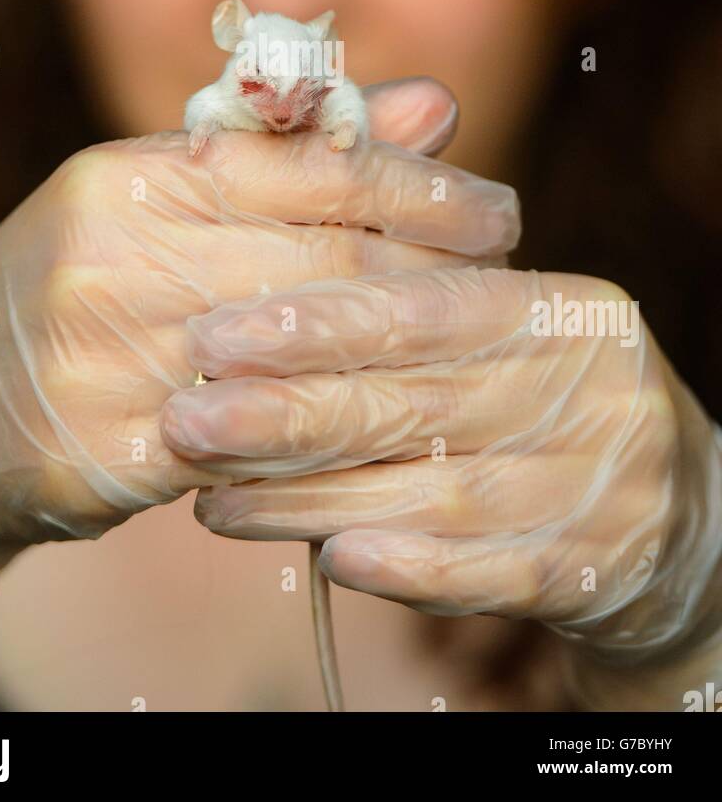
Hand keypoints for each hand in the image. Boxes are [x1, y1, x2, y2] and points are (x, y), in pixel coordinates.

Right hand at [0, 78, 517, 606]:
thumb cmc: (79, 281)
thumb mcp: (164, 198)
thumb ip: (297, 153)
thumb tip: (435, 106)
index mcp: (130, 176)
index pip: (304, 167)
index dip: (416, 188)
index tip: (499, 212)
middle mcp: (110, 256)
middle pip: (315, 263)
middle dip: (430, 273)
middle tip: (508, 283)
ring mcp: (100, 359)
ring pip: (298, 360)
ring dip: (398, 358)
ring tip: (472, 352)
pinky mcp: (103, 452)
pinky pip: (253, 449)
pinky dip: (332, 439)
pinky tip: (396, 430)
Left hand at [162, 267, 721, 686]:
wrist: (683, 518)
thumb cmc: (556, 404)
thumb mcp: (516, 336)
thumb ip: (420, 299)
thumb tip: (269, 286)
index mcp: (561, 313)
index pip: (424, 309)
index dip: (315, 321)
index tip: (215, 333)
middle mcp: (584, 392)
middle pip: (414, 402)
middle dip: (286, 411)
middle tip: (186, 417)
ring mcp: (598, 485)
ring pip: (431, 493)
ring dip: (313, 499)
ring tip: (216, 498)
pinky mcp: (594, 571)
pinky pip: (488, 570)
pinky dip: (405, 564)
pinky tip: (327, 558)